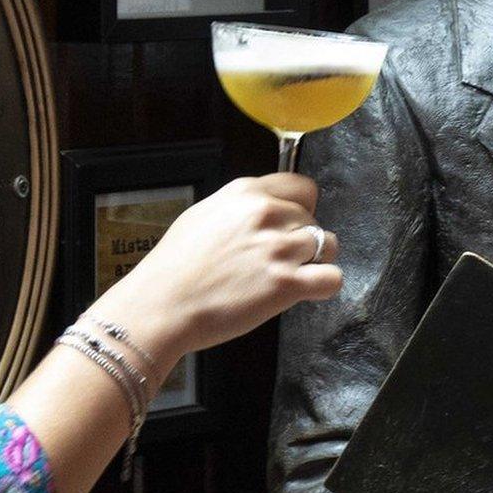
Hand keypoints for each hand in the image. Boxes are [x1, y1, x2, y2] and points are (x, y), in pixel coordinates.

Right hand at [89, 173, 342, 359]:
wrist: (160, 305)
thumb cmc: (174, 267)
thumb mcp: (203, 215)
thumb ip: (240, 208)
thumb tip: (266, 209)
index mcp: (246, 193)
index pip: (302, 187)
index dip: (301, 208)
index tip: (291, 224)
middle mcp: (266, 213)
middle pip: (313, 219)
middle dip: (302, 239)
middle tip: (278, 261)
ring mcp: (278, 248)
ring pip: (328, 244)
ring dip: (315, 261)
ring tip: (291, 275)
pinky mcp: (286, 284)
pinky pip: (332, 278)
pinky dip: (324, 285)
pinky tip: (304, 291)